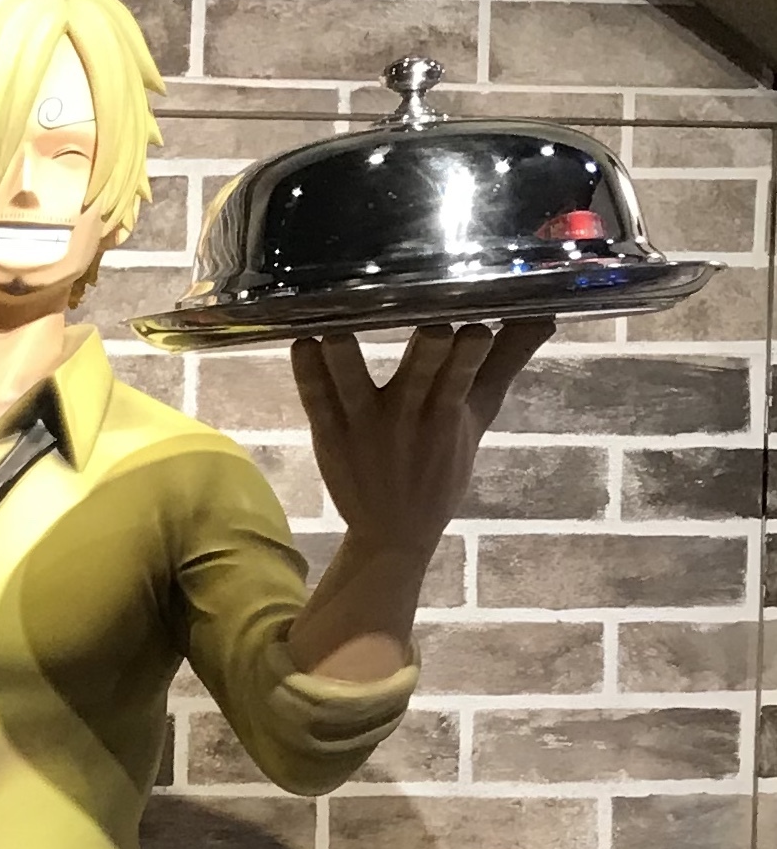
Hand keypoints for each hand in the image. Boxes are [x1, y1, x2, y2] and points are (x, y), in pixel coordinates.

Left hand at [290, 318, 554, 556]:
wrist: (394, 534)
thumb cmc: (440, 466)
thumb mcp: (478, 417)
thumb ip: (506, 363)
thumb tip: (547, 314)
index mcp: (448, 408)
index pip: (466, 368)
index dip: (471, 345)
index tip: (477, 318)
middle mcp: (409, 413)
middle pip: (421, 369)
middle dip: (428, 344)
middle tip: (427, 315)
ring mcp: (365, 424)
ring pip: (356, 382)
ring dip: (348, 355)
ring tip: (337, 326)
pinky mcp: (329, 434)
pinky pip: (316, 401)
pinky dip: (308, 373)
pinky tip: (302, 343)